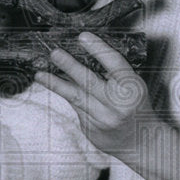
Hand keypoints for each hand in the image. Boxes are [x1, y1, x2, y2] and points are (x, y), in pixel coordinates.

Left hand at [33, 32, 156, 161]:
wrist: (139, 143)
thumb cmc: (136, 108)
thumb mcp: (134, 87)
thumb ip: (116, 74)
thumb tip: (86, 53)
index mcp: (132, 89)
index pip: (115, 64)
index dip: (98, 49)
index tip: (83, 36)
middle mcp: (117, 105)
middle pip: (90, 81)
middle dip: (70, 66)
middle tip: (55, 53)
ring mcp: (103, 119)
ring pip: (76, 97)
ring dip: (56, 84)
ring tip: (40, 74)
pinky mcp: (91, 129)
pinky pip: (75, 107)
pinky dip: (65, 94)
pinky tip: (53, 85)